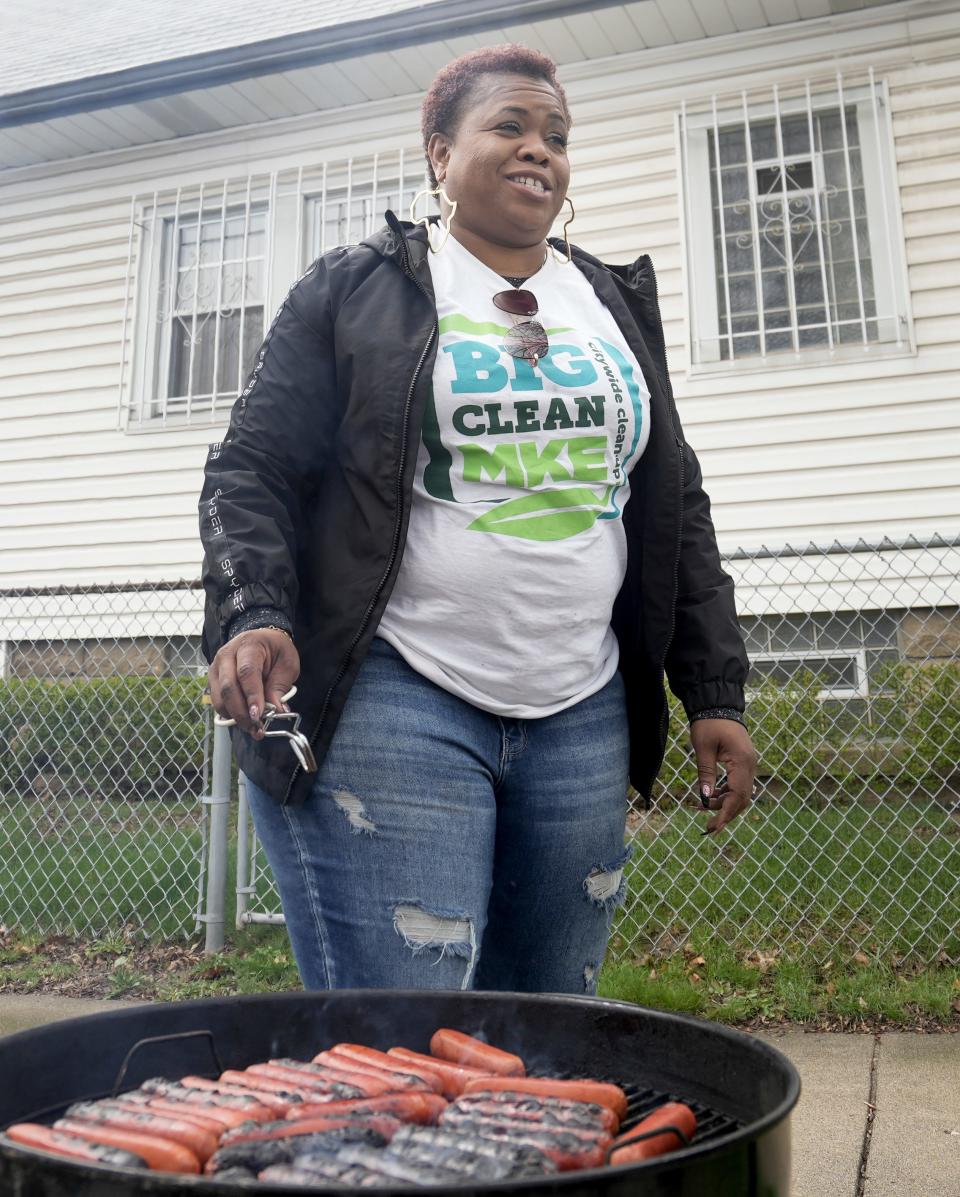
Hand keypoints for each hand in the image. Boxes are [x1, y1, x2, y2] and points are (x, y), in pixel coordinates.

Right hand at [209, 629, 299, 737]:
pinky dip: (230, 714)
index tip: (259, 715)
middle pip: (228, 687)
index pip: (246, 672)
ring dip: (235, 716)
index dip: (252, 696)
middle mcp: (227, 655)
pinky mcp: (213, 679)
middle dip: (242, 712)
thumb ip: (280, 686)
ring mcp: (216, 667)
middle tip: (256, 728)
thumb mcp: (287, 664)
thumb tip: (277, 711)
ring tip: (253, 728)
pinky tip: (245, 719)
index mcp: (248, 645)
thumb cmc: (276, 651)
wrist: (262, 640)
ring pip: (219, 697)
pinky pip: (217, 701)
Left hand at [689, 718, 756, 834]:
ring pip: (741, 793)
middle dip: (726, 813)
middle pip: (742, 798)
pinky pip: (739, 785)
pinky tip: (713, 796)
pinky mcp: (744, 763)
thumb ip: (706, 774)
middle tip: (708, 826)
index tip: (713, 827)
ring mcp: (749, 764)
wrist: (718, 705)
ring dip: (725, 804)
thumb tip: (706, 799)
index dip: (726, 813)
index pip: (737, 795)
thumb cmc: (709, 724)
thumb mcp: (703, 749)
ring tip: (704, 807)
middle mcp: (750, 765)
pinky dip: (727, 794)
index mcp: (742, 761)